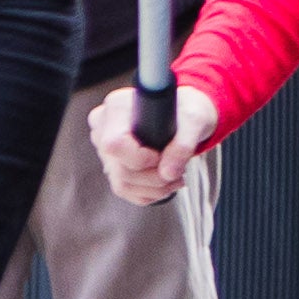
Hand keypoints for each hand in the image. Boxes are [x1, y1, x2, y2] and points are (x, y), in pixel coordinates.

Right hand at [86, 81, 218, 206]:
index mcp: (117, 107)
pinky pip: (126, 191)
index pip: (114, 144)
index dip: (141, 158)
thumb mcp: (195, 120)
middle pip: (120, 169)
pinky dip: (151, 192)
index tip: (162, 155)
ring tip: (177, 174)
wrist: (186, 116)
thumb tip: (168, 173)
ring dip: (156, 187)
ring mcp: (105, 149)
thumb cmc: (188, 110)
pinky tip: (167, 180)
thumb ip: (183, 144)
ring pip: (123, 184)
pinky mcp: (112, 166)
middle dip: (156, 176)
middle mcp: (104, 128)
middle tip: (179, 169)